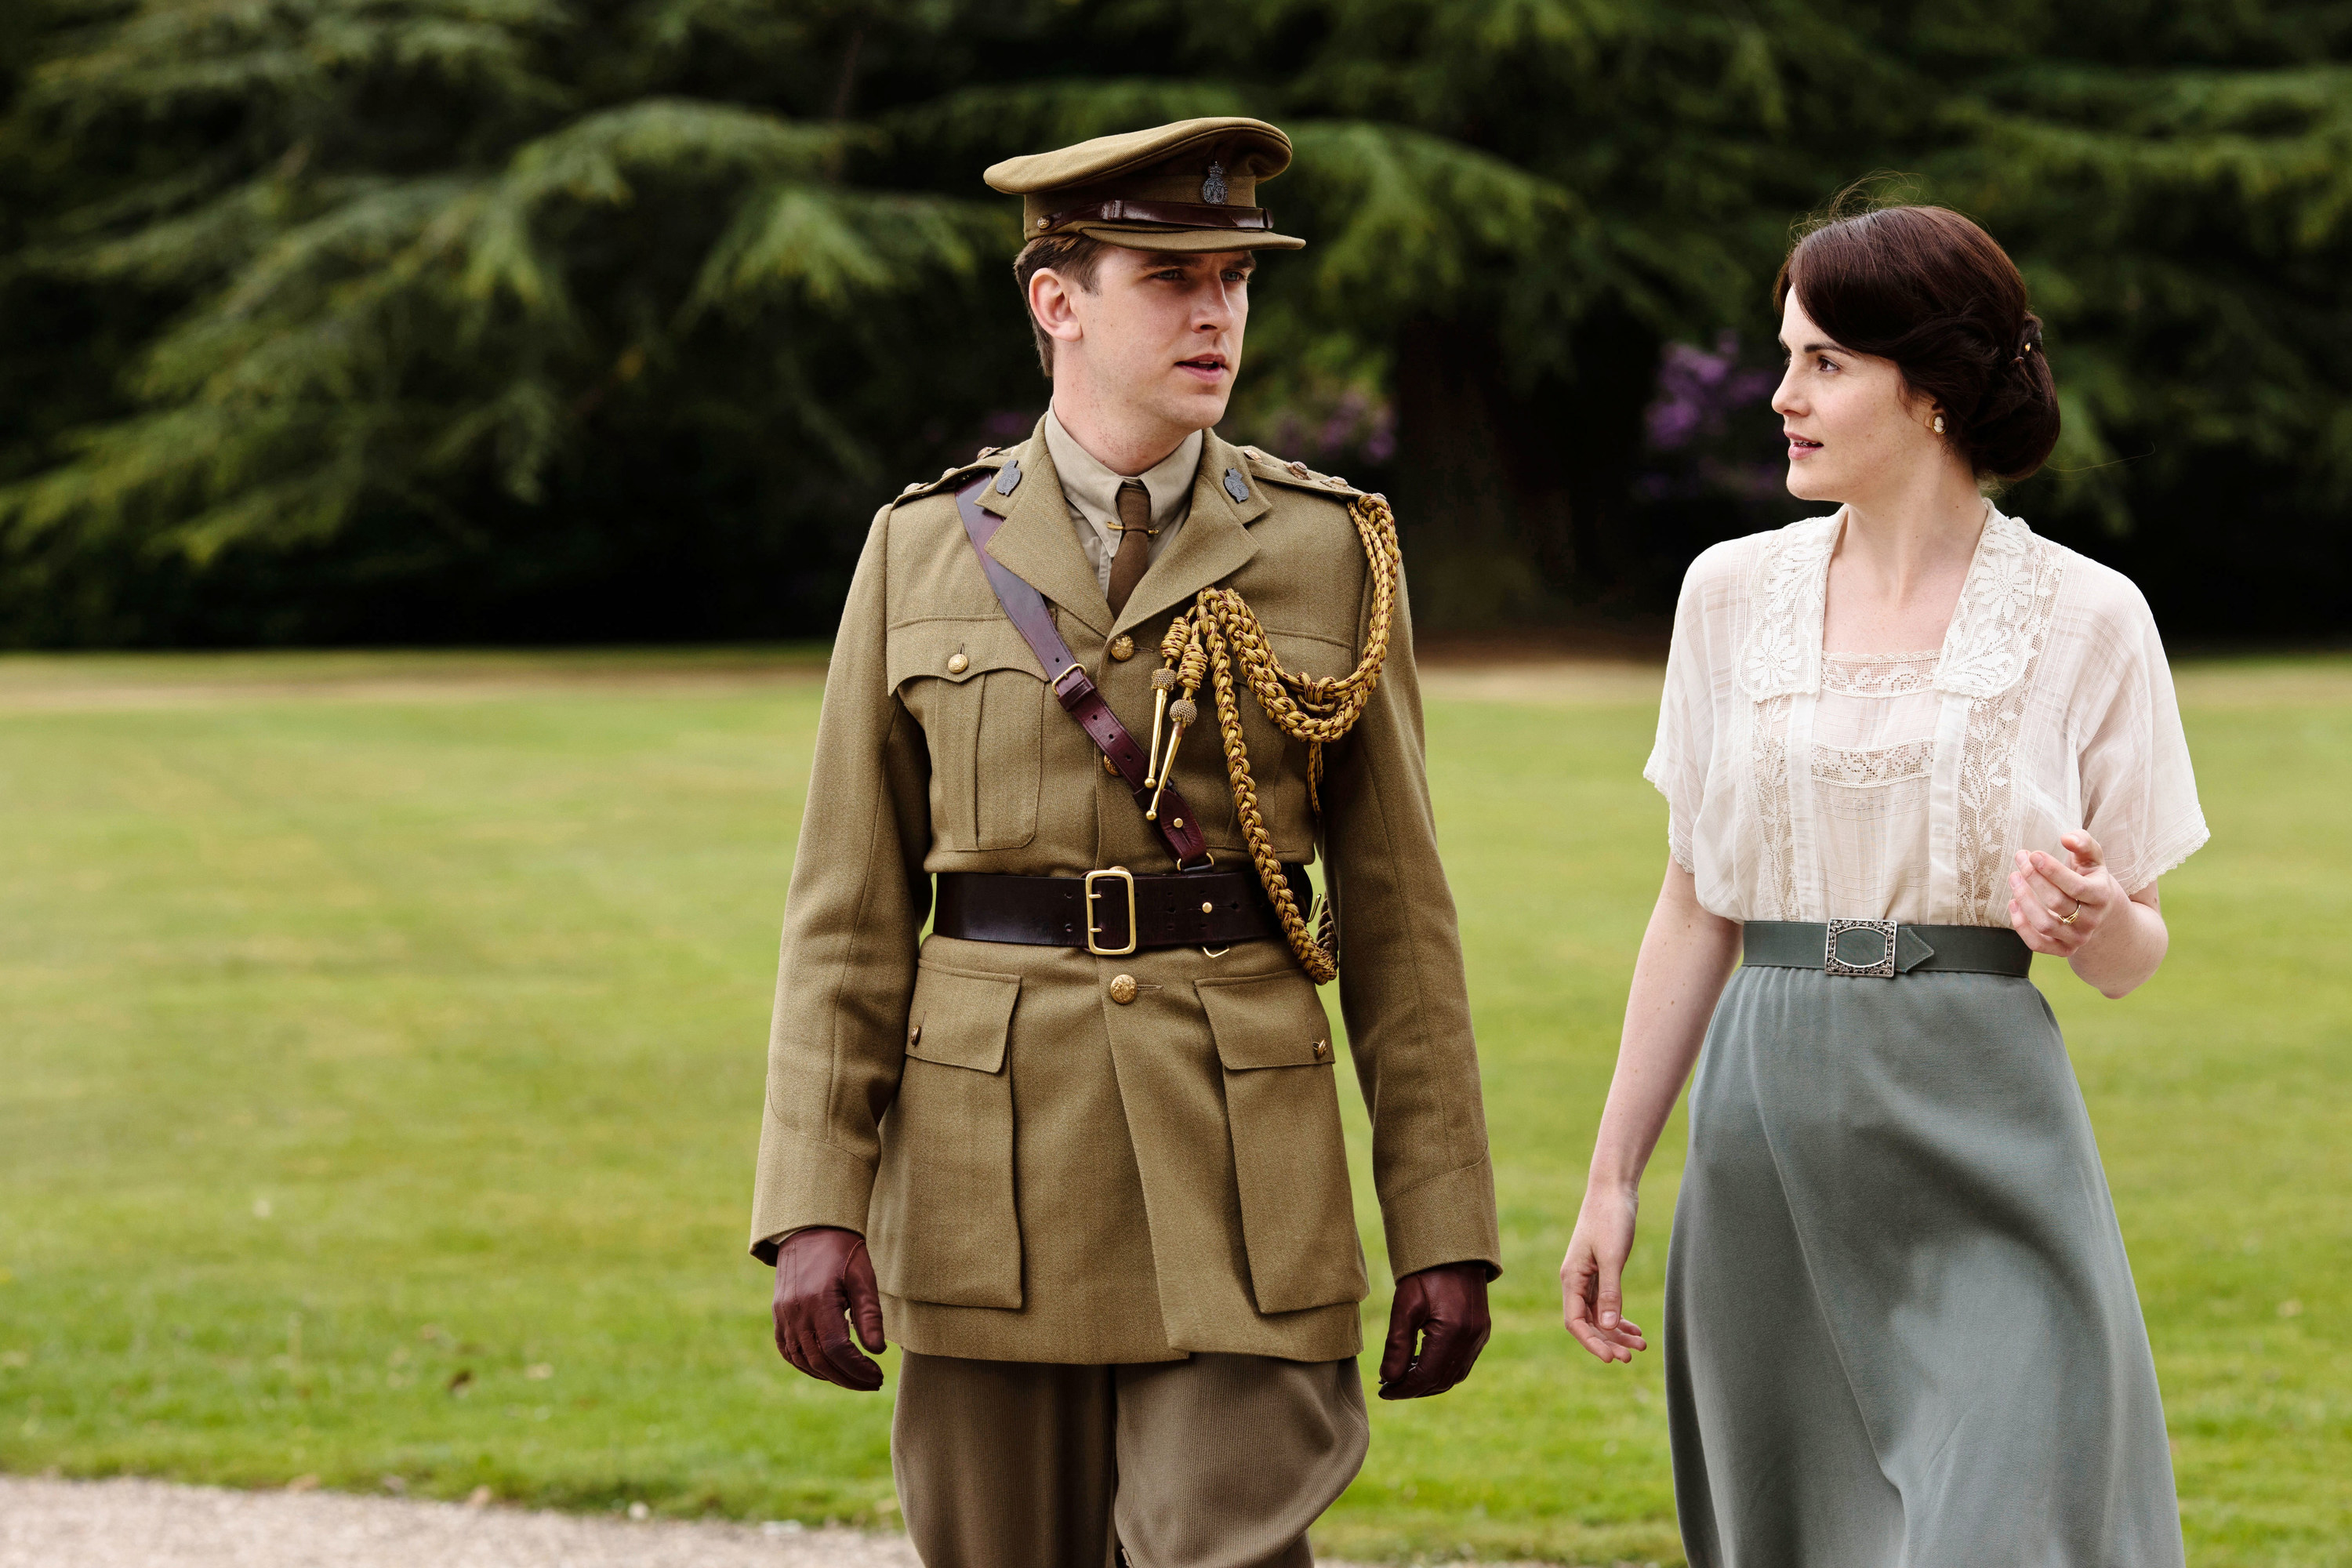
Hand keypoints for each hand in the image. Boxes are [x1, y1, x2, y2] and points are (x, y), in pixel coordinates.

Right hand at [771, 1226, 887, 1390]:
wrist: (810, 1230)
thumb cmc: (843, 1252)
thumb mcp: (863, 1278)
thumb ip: (869, 1315)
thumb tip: (878, 1351)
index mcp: (818, 1301)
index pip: (837, 1349)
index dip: (858, 1369)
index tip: (878, 1376)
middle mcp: (796, 1312)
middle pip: (820, 1360)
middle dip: (849, 1378)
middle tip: (873, 1383)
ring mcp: (783, 1315)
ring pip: (803, 1360)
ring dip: (830, 1376)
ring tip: (855, 1379)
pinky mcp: (778, 1316)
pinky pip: (788, 1351)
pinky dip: (808, 1366)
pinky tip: (828, 1369)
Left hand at [1377, 1261, 1490, 1398]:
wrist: (1454, 1250)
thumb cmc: (1426, 1274)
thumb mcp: (1405, 1305)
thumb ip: (1397, 1345)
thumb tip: (1388, 1378)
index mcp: (1452, 1333)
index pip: (1426, 1377)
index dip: (1403, 1389)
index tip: (1383, 1391)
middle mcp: (1471, 1339)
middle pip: (1441, 1381)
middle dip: (1414, 1389)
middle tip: (1389, 1388)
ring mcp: (1479, 1337)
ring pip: (1453, 1376)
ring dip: (1428, 1383)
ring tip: (1402, 1377)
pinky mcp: (1481, 1333)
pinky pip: (1462, 1364)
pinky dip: (1442, 1371)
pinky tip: (1422, 1364)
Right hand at [1560, 1184, 1647, 1362]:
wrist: (1613, 1190)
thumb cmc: (1610, 1219)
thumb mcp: (1613, 1257)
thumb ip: (1611, 1292)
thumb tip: (1610, 1326)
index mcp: (1572, 1278)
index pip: (1575, 1322)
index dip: (1592, 1343)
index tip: (1613, 1358)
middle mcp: (1576, 1281)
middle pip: (1587, 1323)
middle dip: (1608, 1342)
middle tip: (1631, 1357)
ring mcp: (1588, 1277)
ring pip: (1599, 1315)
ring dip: (1617, 1332)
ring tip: (1641, 1346)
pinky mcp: (1601, 1271)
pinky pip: (1606, 1303)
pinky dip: (1620, 1318)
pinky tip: (1635, 1329)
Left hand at [2007, 830, 2124, 957]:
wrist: (2101, 914)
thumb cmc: (2090, 879)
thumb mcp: (2093, 860)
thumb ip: (2083, 844)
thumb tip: (2067, 837)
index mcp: (2101, 896)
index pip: (2076, 886)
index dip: (2052, 870)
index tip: (2033, 854)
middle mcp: (2091, 920)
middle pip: (2057, 903)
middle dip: (2034, 878)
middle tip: (2020, 859)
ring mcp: (2077, 937)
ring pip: (2045, 924)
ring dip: (2024, 900)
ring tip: (2014, 878)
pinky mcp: (2062, 949)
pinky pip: (2038, 944)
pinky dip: (2021, 926)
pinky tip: (2013, 903)